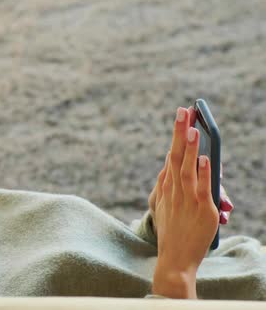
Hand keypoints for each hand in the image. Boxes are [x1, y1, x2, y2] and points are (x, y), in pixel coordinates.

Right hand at [148, 106, 233, 233]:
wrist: (173, 260)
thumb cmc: (171, 234)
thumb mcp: (164, 208)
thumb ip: (168, 186)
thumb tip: (170, 164)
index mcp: (166, 189)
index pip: (172, 157)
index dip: (177, 136)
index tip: (182, 117)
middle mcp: (174, 191)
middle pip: (176, 157)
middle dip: (179, 132)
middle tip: (183, 111)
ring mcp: (187, 200)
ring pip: (187, 169)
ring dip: (190, 148)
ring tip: (194, 129)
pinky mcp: (201, 211)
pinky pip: (202, 188)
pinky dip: (204, 173)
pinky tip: (207, 158)